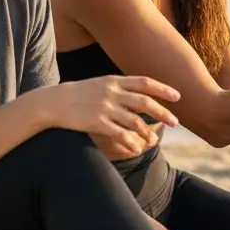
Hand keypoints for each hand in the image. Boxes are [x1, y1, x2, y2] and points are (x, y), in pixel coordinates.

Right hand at [32, 75, 179, 157]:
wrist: (51, 102)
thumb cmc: (77, 94)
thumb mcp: (99, 84)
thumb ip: (119, 87)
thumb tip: (140, 92)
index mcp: (114, 81)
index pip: (145, 82)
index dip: (163, 89)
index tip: (178, 97)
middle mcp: (111, 92)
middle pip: (145, 102)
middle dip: (163, 112)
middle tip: (176, 122)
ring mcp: (104, 108)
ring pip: (135, 121)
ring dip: (148, 132)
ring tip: (154, 141)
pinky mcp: (96, 122)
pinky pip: (120, 134)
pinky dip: (131, 142)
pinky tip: (137, 149)